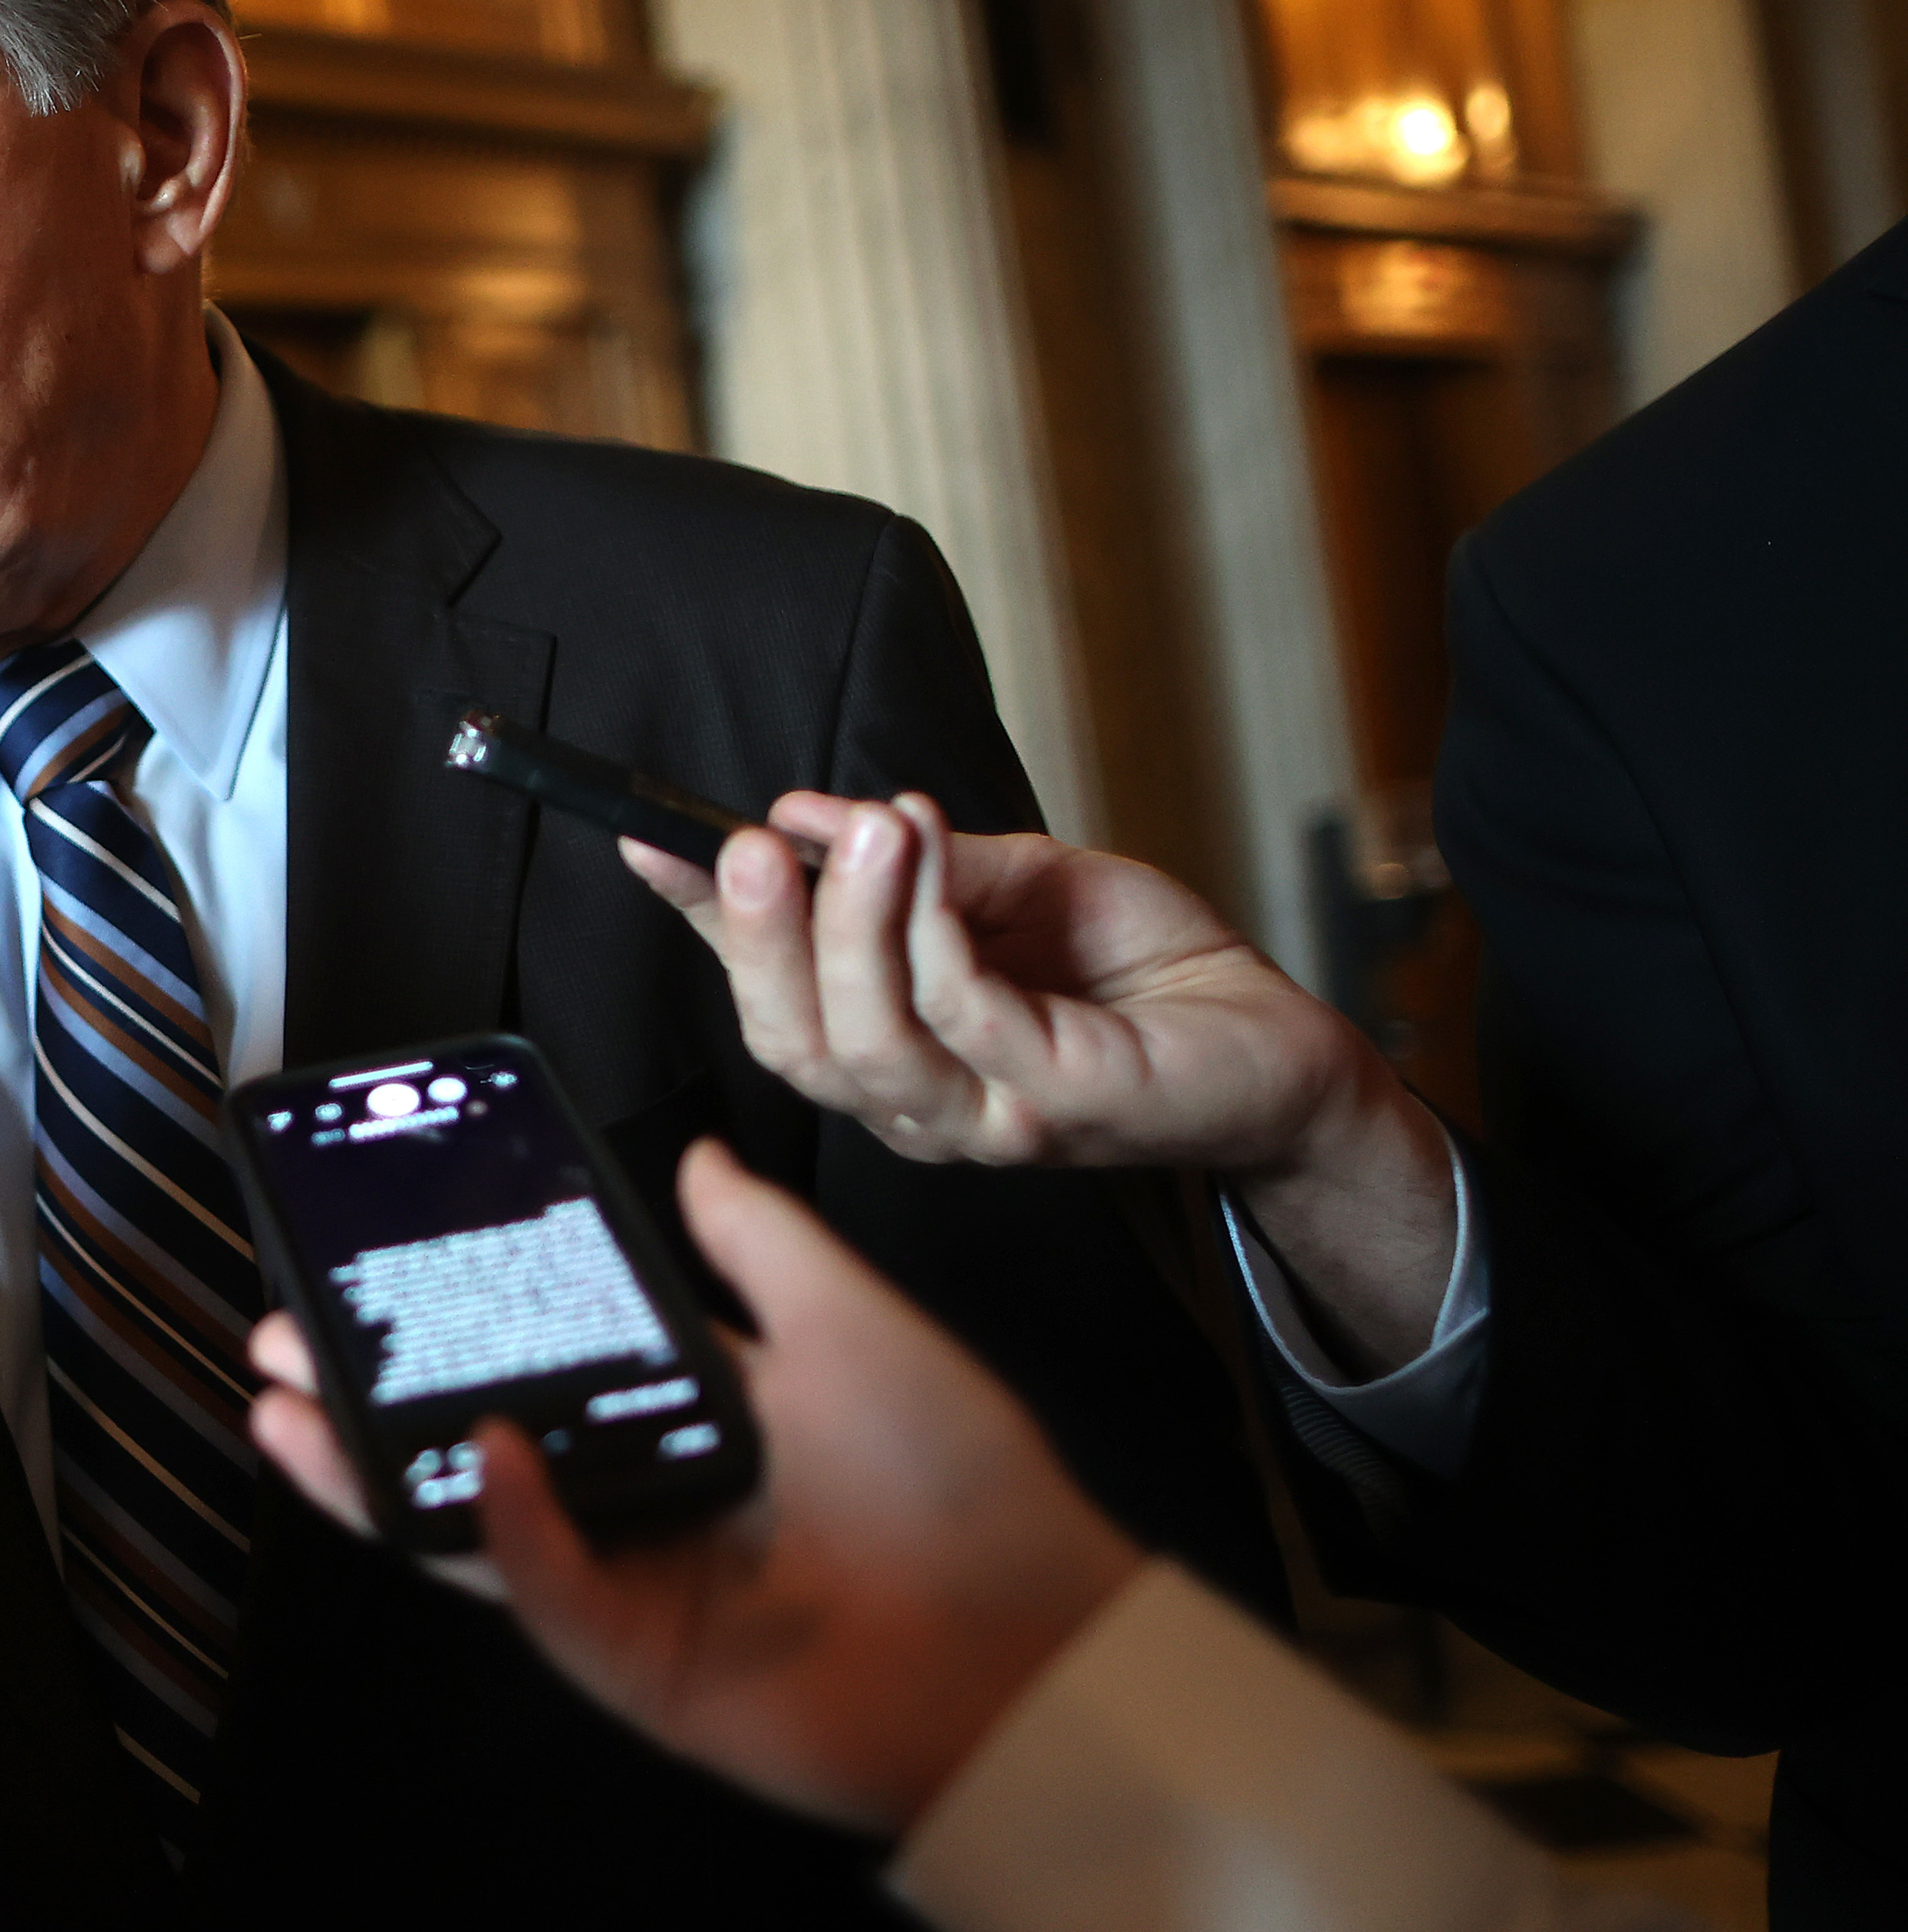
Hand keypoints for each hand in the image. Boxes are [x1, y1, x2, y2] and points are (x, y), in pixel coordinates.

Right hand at [249, 1139, 1141, 1834]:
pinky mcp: (637, 1664)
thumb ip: (762, 1244)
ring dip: (376, 1467)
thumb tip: (696, 1155)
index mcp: (688, 1418)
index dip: (460, 1312)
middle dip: (371, 1390)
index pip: (543, 1357)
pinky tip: (476, 1459)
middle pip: (475, 1439)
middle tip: (288, 1331)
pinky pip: (547, 1591)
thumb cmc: (968, 1487)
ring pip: (473, 1522)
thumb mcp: (854, 1326)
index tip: (380, 1256)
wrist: (1038, 1645)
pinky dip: (506, 1528)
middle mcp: (643, 1500)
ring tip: (289, 1407)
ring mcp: (630, 1585)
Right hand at [631, 794, 1455, 1371]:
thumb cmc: (1146, 972)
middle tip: (750, 841)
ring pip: (862, 1046)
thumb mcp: (1013, 881)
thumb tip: (809, 813)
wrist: (1277, 1042)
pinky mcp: (1055, 1107)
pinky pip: (964, 1021)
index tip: (653, 839)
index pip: (770, 990)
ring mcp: (983, 1119)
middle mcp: (918, 1101)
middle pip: (791, 1042)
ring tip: (864, 829)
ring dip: (847, 927)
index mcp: (892, 1046)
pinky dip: (932, 930)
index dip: (703, 918)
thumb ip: (917, 862)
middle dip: (756, 938)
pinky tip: (926, 854)